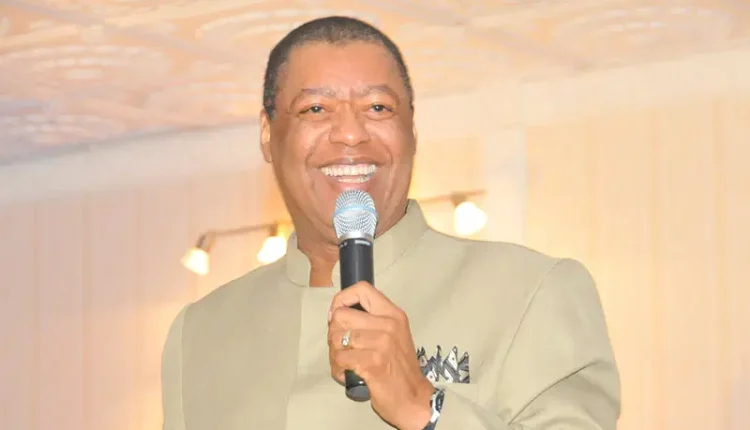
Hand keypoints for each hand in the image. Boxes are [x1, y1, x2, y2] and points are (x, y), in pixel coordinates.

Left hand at [327, 281, 434, 429]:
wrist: (414, 398)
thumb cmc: (400, 368)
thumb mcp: (394, 334)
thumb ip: (372, 320)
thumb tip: (337, 312)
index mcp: (393, 314)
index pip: (362, 289)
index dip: (342, 299)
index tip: (337, 315)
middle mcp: (388, 325)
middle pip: (341, 315)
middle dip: (333, 332)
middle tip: (341, 346)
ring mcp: (380, 343)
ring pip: (336, 337)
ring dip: (334, 353)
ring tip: (344, 362)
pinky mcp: (372, 362)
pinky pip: (339, 358)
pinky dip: (337, 369)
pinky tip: (346, 374)